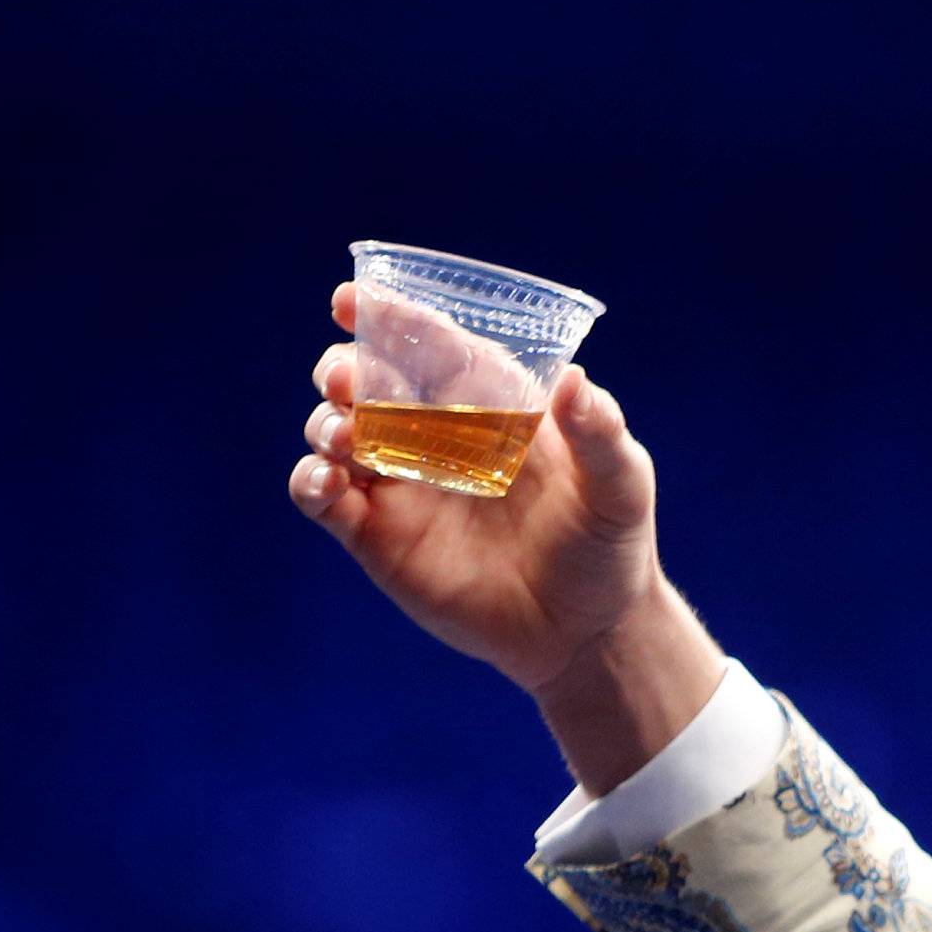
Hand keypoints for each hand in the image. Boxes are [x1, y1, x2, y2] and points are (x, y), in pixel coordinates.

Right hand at [290, 283, 724, 794]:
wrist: (584, 631)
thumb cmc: (608, 545)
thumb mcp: (621, 485)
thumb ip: (601, 434)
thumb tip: (577, 385)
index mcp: (486, 400)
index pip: (428, 343)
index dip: (386, 317)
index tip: (349, 299)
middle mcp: (433, 433)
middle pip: (367, 380)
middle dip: (343, 370)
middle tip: (344, 380)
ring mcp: (400, 484)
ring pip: (336, 432)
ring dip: (325, 424)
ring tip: (345, 439)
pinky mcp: (376, 537)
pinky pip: (323, 497)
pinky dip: (310, 481)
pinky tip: (326, 482)